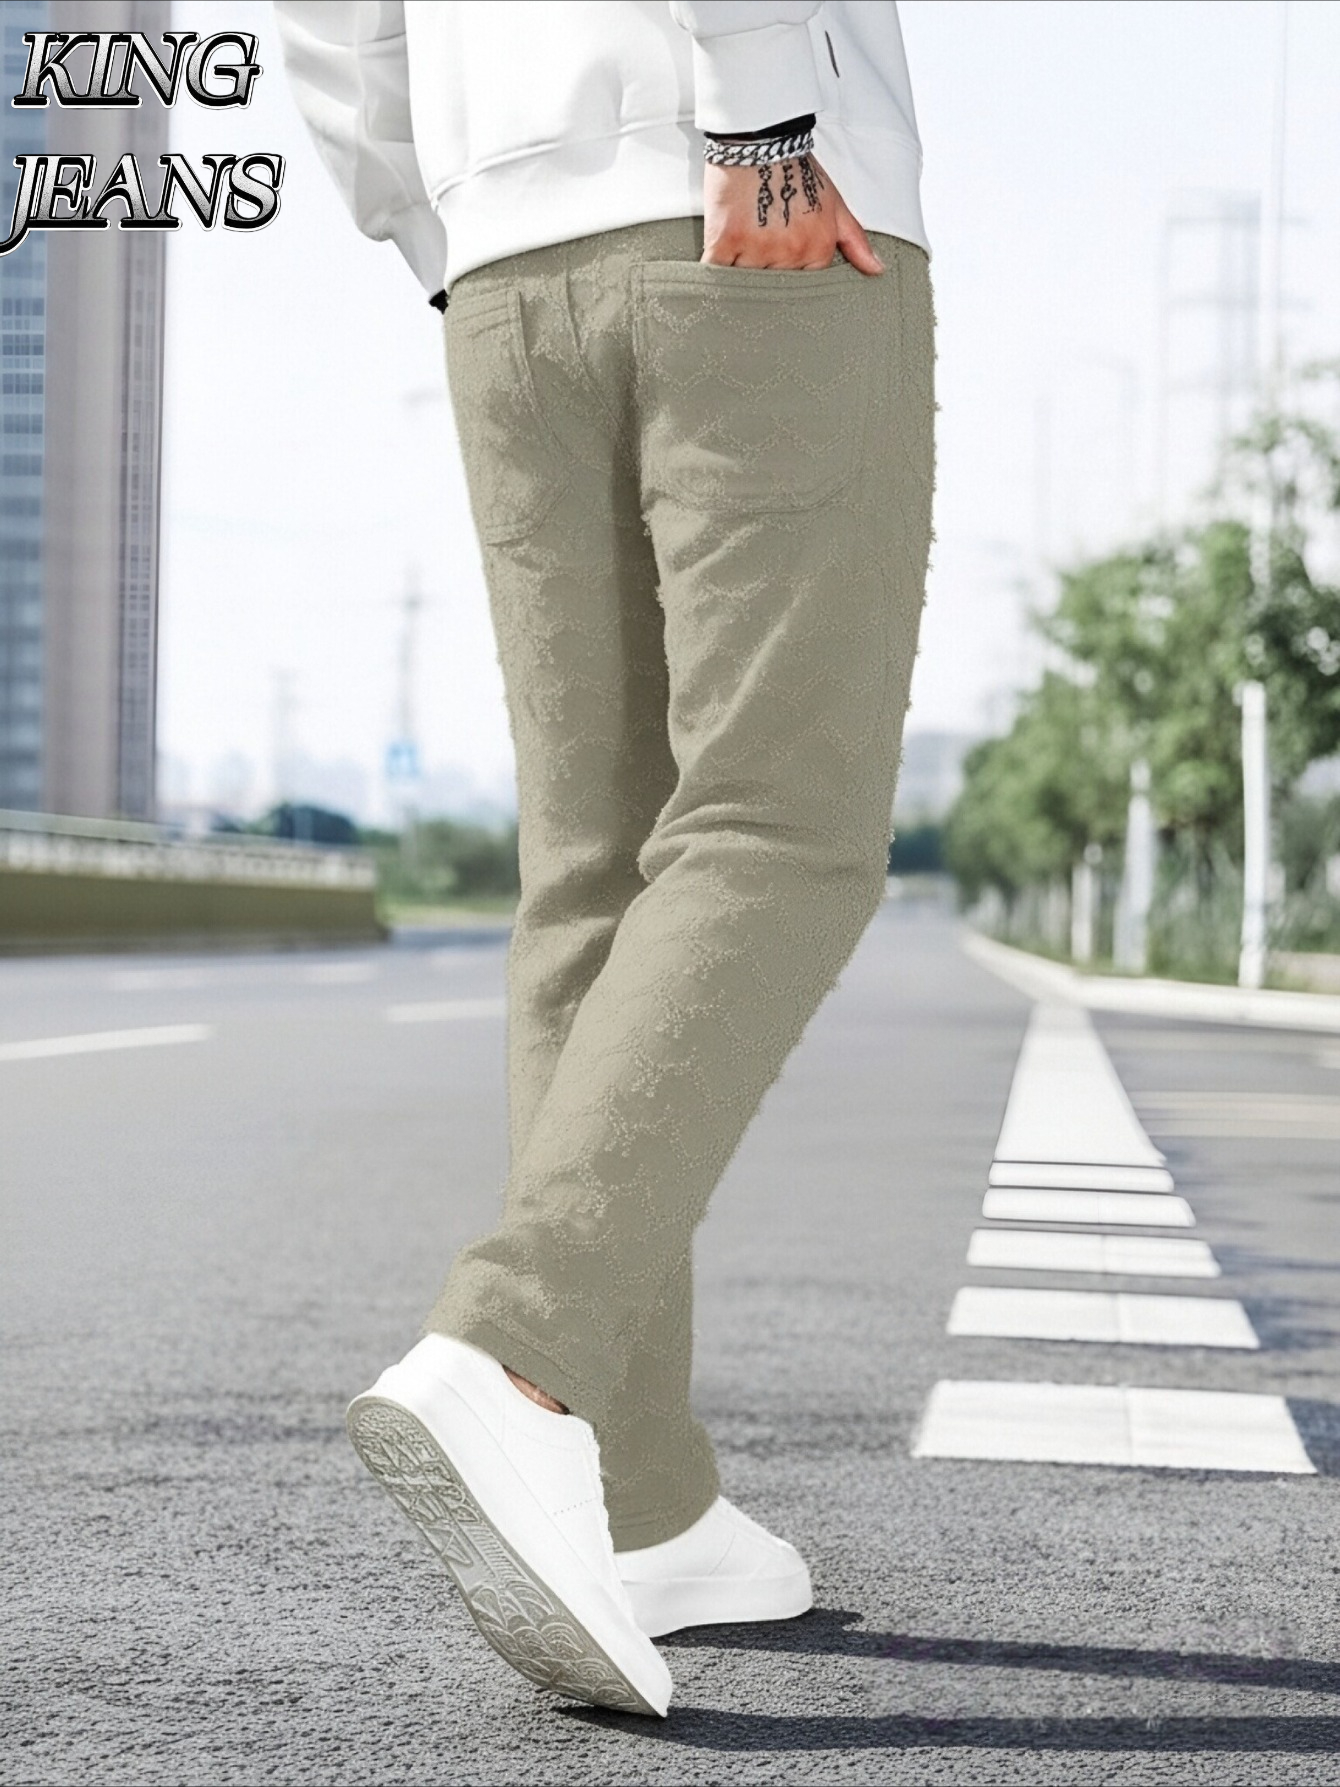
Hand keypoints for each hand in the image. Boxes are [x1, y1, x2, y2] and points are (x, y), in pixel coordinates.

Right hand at [701, 153, 884, 273]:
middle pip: (772, 286)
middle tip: (762, 242)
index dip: (790, 273)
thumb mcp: (835, 204)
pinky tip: (719, 258)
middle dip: (766, 272)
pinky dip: (716, 272)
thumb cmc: (797, 170)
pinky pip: (717, 275)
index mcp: (816, 250)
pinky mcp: (724, 244)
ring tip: (743, 240)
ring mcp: (755, 251)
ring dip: (740, 271)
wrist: (761, 138)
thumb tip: (877, 270)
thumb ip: (855, 241)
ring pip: (744, 283)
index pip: (802, 286)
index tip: (783, 255)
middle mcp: (788, 255)